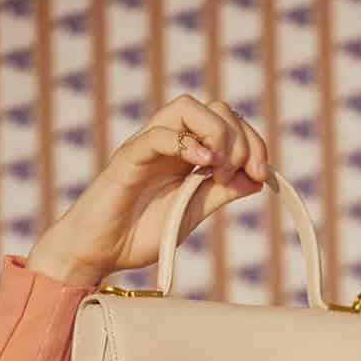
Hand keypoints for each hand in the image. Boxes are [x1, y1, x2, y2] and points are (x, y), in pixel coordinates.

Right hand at [25, 95, 270, 284]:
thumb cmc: (140, 233)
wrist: (100, 253)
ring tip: (219, 167)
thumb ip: (221, 193)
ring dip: (216, 132)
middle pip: (214, 108)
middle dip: (241, 138)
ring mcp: (148, 146)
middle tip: (239, 173)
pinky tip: (203, 163)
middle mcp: (169, 142)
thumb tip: (257, 178)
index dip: (254, 143)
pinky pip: (156, 135)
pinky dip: (184, 142)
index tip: (261, 175)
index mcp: (187, 152)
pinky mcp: (127, 159)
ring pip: (186, 107)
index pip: (228, 123)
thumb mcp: (193, 212)